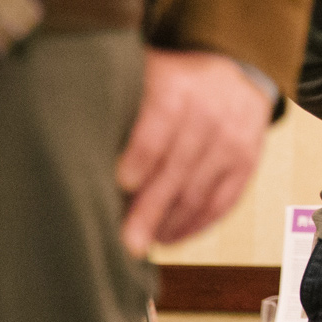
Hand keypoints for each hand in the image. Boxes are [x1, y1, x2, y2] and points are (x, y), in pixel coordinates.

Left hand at [116, 49, 272, 255]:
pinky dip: (195, 225)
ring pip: (200, 192)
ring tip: (142, 242)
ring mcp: (235, 140)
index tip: (120, 185)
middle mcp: (213, 112)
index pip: (161, 125)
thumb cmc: (167, 86)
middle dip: (150, 209)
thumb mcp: (143, 79)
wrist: (234, 79)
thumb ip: (116, 107)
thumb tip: (73, 152)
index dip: (141, 156)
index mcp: (180, 87)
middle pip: (178, 168)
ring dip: (169, 224)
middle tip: (126, 242)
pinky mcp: (248, 164)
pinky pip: (222, 202)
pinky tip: (170, 236)